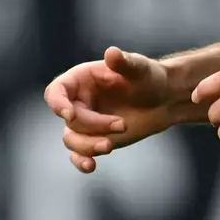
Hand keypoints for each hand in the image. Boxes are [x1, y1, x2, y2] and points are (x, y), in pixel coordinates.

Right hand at [45, 46, 174, 173]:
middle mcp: (78, 101)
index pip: (56, 91)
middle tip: (122, 125)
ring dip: (88, 146)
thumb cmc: (148, 77)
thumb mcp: (139, 68)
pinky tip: (91, 166)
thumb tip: (111, 53)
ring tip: (111, 145)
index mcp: (81, 79)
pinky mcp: (94, 140)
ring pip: (71, 140)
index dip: (58, 104)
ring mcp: (85, 122)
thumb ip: (124, 62)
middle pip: (69, 120)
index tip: (70, 115)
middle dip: (93, 125)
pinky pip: (78, 154)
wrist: (162, 99)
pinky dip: (81, 161)